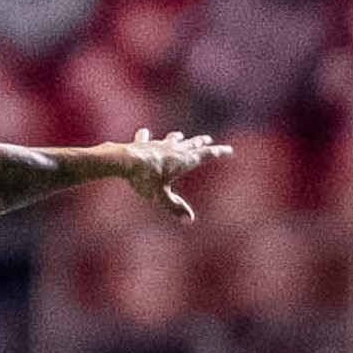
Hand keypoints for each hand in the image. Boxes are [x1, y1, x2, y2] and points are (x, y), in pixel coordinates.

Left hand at [118, 129, 232, 221]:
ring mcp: (156, 145)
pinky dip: (145, 137)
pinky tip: (144, 133)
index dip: (218, 153)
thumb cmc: (144, 178)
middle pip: (190, 145)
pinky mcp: (141, 144)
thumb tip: (189, 220)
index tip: (229, 150)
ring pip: (171, 140)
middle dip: (200, 143)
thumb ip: (174, 207)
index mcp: (183, 161)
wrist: (124, 160)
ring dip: (177, 139)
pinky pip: (145, 139)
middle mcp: (173, 150)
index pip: (205, 155)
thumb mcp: (161, 196)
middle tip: (208, 139)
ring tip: (180, 136)